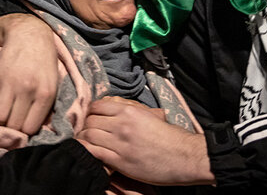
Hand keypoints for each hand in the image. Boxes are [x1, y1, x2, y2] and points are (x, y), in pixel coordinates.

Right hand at [0, 13, 58, 134]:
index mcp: (45, 93)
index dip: (26, 132)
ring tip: (2, 119)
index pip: (30, 127)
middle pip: (14, 124)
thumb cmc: (44, 62)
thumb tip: (34, 130)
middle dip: (12, 128)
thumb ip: (46, 105)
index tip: (24, 130)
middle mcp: (27, 90)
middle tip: (12, 126)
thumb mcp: (54, 83)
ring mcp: (8, 84)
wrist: (30, 35)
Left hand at [77, 97, 214, 185]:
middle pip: (90, 120)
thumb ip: (134, 111)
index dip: (91, 111)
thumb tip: (121, 109)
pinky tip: (87, 152)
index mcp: (130, 111)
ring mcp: (119, 143)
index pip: (98, 106)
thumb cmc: (171, 137)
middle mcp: (122, 124)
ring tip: (85, 141)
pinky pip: (94, 152)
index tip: (91, 116)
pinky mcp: (119, 161)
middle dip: (85, 124)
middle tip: (86, 130)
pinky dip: (87, 151)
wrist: (183, 156)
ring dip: (83, 138)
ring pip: (88, 135)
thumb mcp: (152, 115)